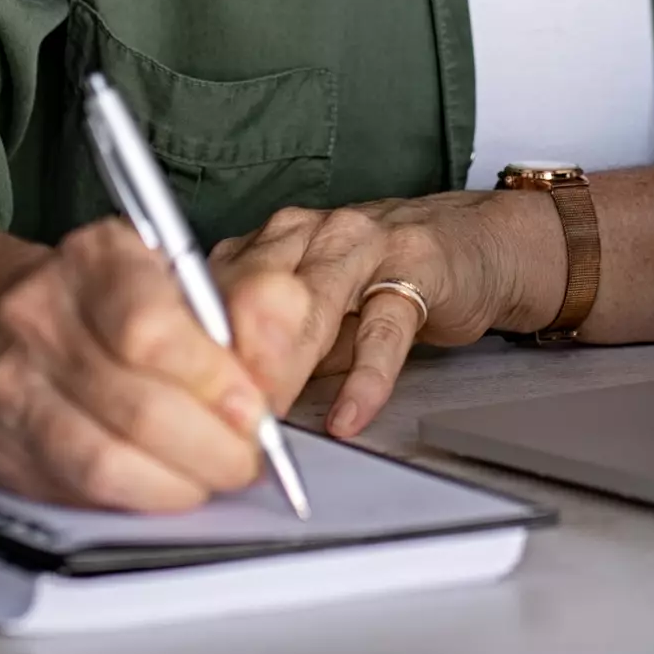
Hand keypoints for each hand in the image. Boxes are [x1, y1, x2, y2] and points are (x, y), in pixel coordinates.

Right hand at [0, 218, 279, 512]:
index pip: (149, 328)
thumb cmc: (118, 303)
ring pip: (105, 461)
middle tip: (247, 457)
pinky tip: (166, 484)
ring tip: (212, 474)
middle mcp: (38, 315)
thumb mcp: (190, 280)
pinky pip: (80, 493)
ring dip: (180, 483)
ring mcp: (10, 385)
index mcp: (95, 258)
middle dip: (212, 447)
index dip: (213, 381)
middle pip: (136, 406)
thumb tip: (279, 362)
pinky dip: (138, 499)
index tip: (254, 409)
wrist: (13, 321)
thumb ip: (252, 310)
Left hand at [214, 191, 560, 439]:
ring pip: (310, 302)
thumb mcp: (313, 316)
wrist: (470, 243)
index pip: (214, 292)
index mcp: (270, 241)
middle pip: (252, 292)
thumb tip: (216, 410)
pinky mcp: (416, 269)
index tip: (183, 404)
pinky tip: (349, 414)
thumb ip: (268, 350)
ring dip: (286, 365)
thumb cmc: (382, 283)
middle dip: (232, 361)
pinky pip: (384, 328)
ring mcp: (363, 245)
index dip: (194, 351)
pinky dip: (365, 378)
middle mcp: (309, 233)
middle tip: (221, 420)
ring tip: (271, 418)